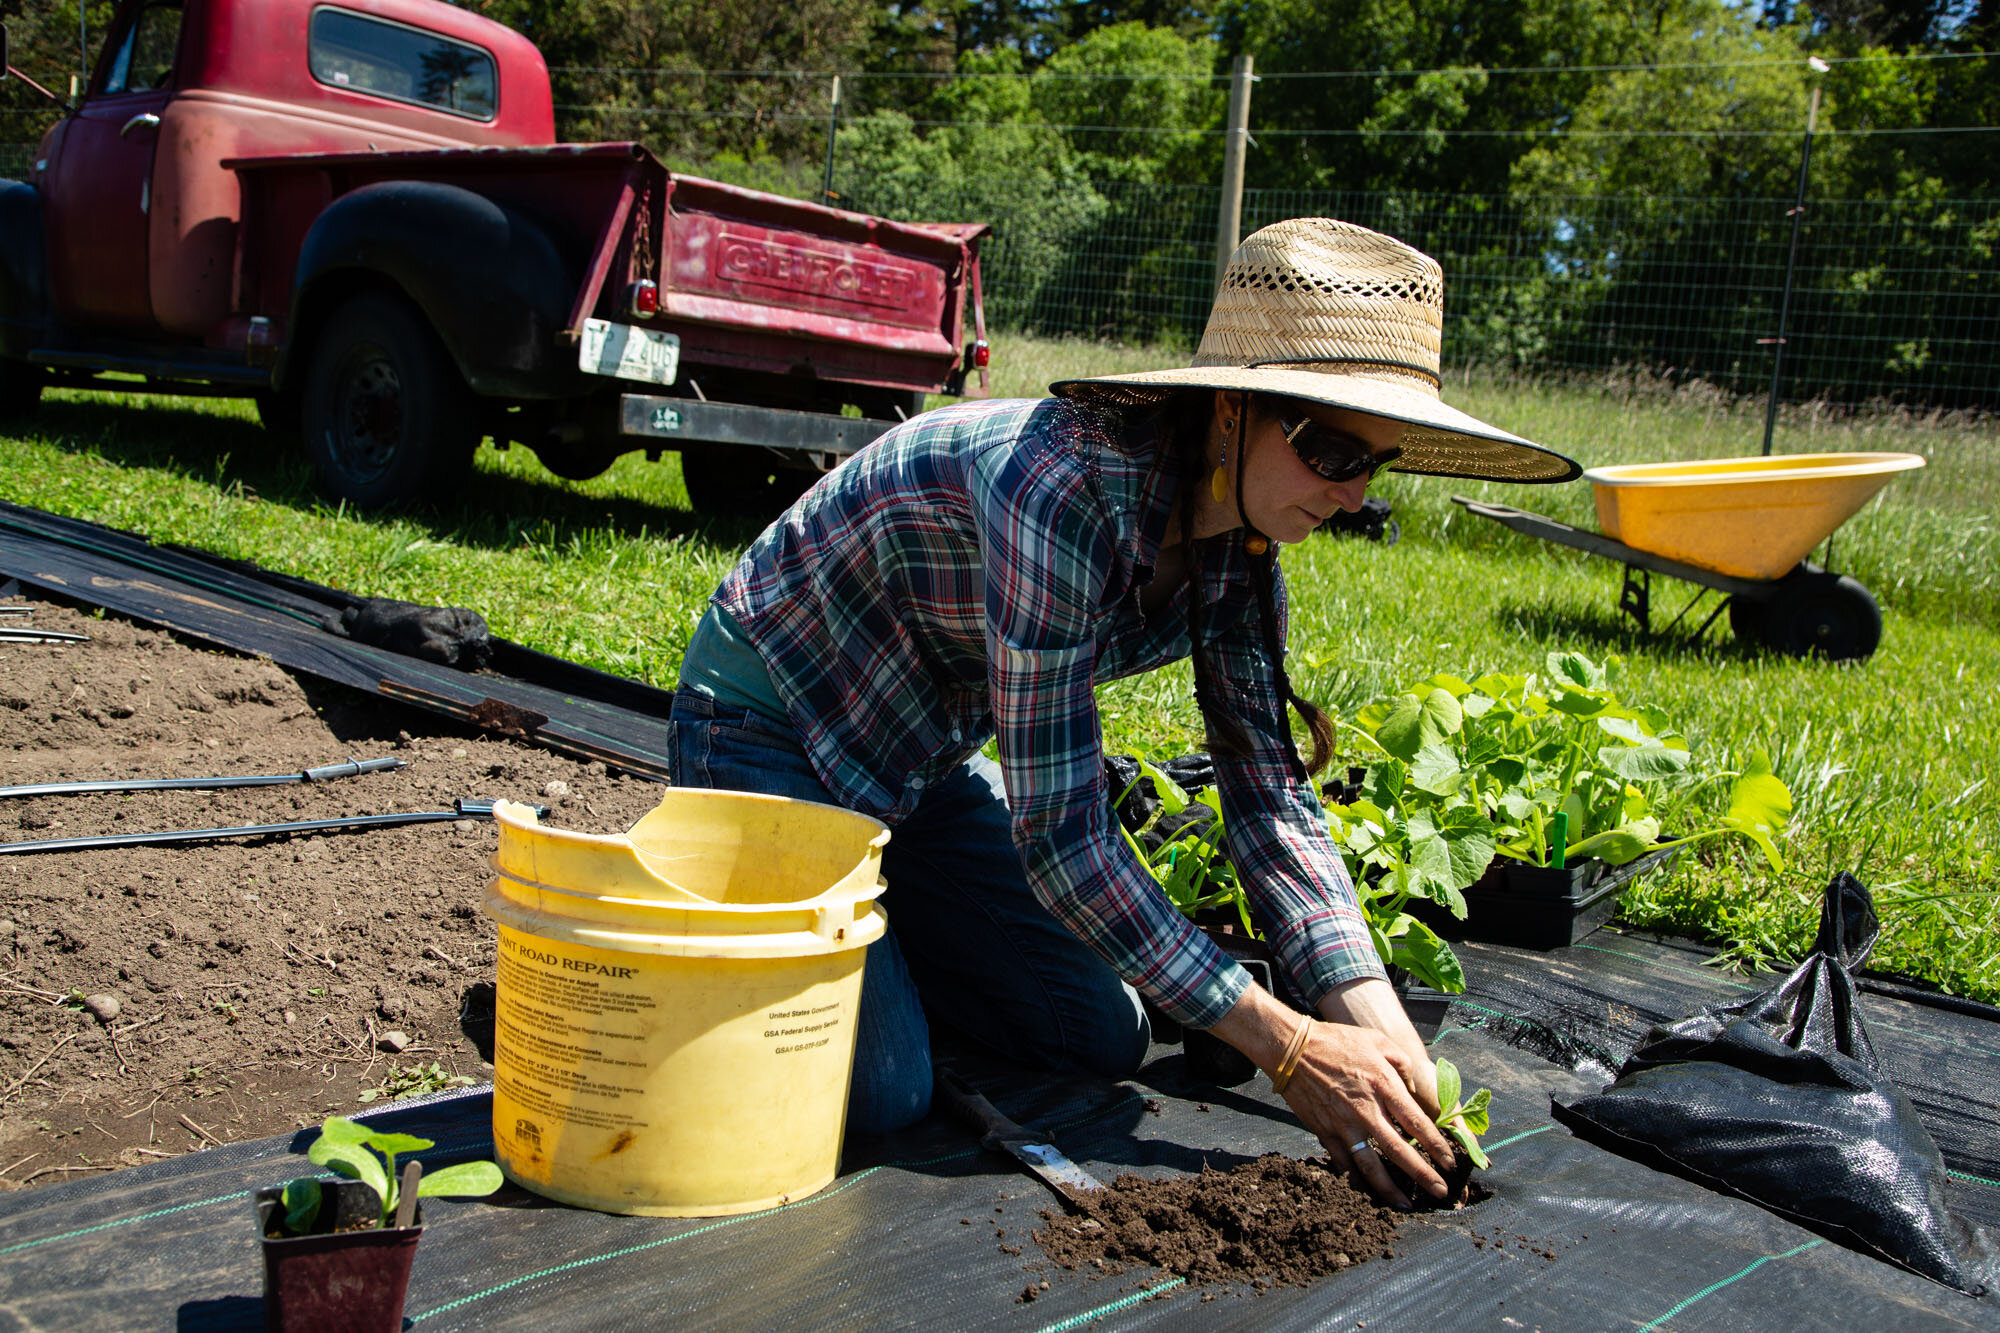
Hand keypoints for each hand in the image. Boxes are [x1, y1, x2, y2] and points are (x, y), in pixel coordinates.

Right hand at [1207, 982, 1456, 1208]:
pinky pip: (1343, 1161)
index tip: (1450, 1163)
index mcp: (1384, 1085)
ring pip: (1371, 1166)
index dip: (1437, 1146)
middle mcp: (1366, 1110)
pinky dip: (1357, 1178)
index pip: (1417, 1123)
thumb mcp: (1377, 1040)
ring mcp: (1344, 1124)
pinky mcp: (1324, 1131)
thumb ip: (1401, 1063)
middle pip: (1399, 1151)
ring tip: (1406, 1204)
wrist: (1292, 1048)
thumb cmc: (1336, 1040)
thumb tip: (1412, 1088)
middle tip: (1441, 1192)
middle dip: (1423, 1175)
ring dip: (1390, 1188)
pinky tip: (1368, 1190)